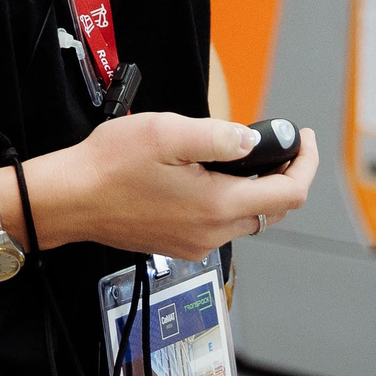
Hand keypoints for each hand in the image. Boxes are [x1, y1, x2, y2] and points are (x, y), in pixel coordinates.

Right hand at [28, 113, 317, 261]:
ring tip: (241, 156)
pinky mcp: (179, 243)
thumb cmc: (110, 166)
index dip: (305, 163)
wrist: (70, 199)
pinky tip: (209, 177)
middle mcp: (212, 232)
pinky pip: (220, 224)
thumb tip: (252, 141)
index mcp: (217, 205)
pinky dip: (229, 200)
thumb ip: (218, 136)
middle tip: (275, 143)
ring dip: (256, 189)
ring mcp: (196, 242)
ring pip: (247, 218)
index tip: (302, 139)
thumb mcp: (166, 132)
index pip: (289, 194)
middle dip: (283, 175)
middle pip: (273, 209)